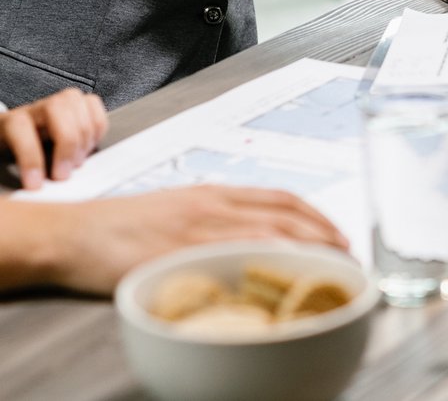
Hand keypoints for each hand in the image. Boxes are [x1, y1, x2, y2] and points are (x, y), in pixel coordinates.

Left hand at [0, 88, 107, 189]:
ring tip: (77, 162)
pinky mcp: (77, 102)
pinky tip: (88, 147)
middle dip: (67, 144)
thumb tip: (38, 188)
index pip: (20, 128)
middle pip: (57, 108)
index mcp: (11, 121)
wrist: (18, 139)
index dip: (30, 157)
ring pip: (77, 103)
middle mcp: (37, 107)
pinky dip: (97, 127)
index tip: (35, 184)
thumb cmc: (14, 153)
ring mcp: (59, 101)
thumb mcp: (8, 164)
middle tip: (64, 174)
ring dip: (84, 137)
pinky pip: (94, 104)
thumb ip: (22, 170)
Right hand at [32, 186, 349, 295]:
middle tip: (348, 252)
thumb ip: (214, 222)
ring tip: (329, 265)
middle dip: (322, 231)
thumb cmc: (124, 228)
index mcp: (215, 193)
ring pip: (267, 230)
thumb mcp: (179, 211)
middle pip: (284, 212)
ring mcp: (198, 227)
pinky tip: (282, 274)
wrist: (77, 234)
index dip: (316, 214)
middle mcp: (214, 204)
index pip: (280, 197)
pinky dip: (263, 261)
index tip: (339, 232)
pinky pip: (231, 254)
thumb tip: (250, 241)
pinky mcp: (179, 251)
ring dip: (305, 246)